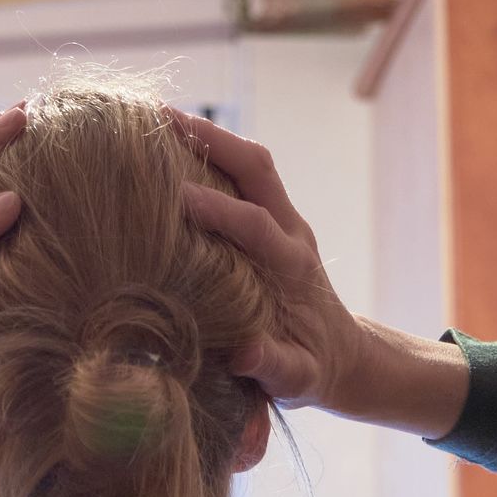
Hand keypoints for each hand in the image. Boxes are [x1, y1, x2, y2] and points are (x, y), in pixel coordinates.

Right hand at [169, 111, 369, 409]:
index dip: (223, 210)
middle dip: (213, 139)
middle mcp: (291, 231)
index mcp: (294, 267)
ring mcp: (283, 218)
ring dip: (209, 134)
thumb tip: (246, 354)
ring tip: (155, 116)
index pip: (258, 225)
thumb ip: (276, 369)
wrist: (342, 353)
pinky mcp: (270, 215)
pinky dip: (209, 148)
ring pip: (249, 160)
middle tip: (159, 119)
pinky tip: (167, 141)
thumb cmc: (311, 368)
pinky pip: (241, 171)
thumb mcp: (298, 380)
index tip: (181, 198)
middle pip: (257, 167)